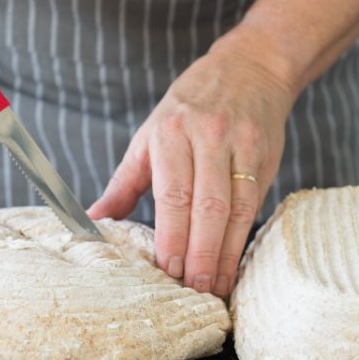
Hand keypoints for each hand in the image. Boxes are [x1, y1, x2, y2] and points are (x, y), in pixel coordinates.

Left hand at [88, 30, 296, 297]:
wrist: (249, 68)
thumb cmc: (189, 108)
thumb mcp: (149, 137)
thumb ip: (123, 183)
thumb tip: (91, 222)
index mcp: (169, 134)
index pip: (172, 193)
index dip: (172, 236)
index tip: (167, 271)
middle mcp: (207, 138)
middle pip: (206, 206)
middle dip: (200, 254)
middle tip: (193, 291)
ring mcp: (240, 146)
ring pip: (235, 209)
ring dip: (225, 254)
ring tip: (215, 289)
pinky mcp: (266, 155)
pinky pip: (255, 204)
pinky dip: (243, 239)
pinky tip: (234, 264)